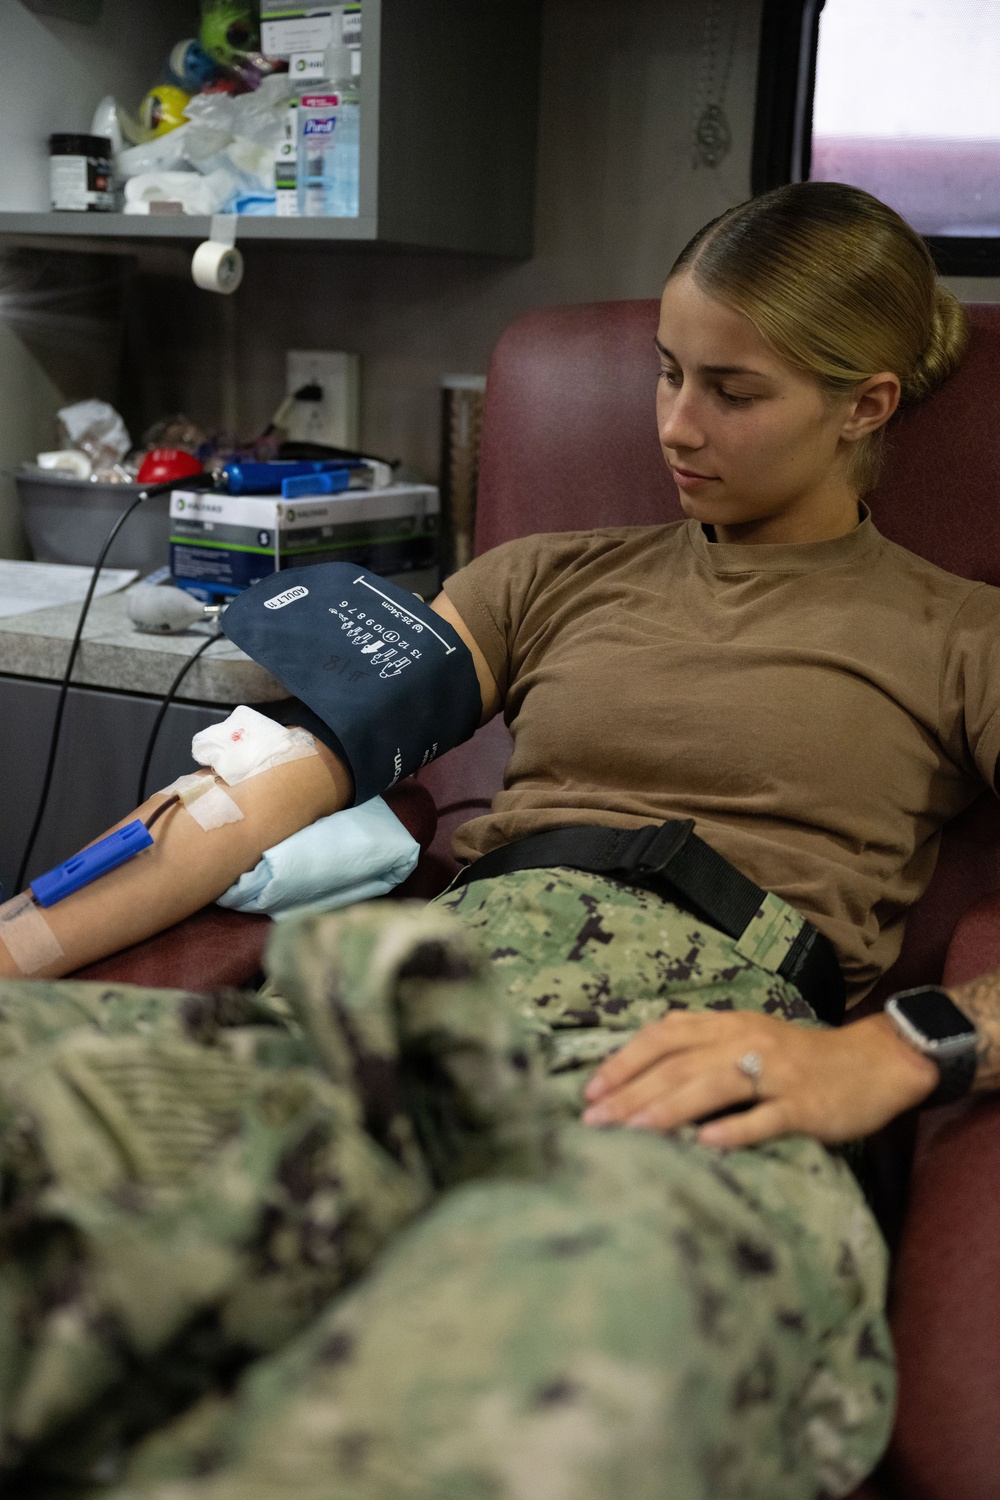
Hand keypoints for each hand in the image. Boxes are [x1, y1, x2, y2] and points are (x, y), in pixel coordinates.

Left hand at [581, 1009, 939, 1147]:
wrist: (876, 1062)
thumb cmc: (801, 1057)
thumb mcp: (748, 1036)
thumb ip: (702, 1043)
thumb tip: (647, 1055)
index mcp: (728, 1024)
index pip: (664, 1036)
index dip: (624, 1061)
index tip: (590, 1090)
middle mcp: (747, 1042)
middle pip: (679, 1065)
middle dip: (631, 1093)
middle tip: (594, 1121)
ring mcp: (777, 1074)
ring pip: (714, 1087)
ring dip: (669, 1109)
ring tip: (633, 1132)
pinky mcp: (805, 1105)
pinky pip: (766, 1117)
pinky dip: (735, 1130)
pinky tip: (706, 1144)